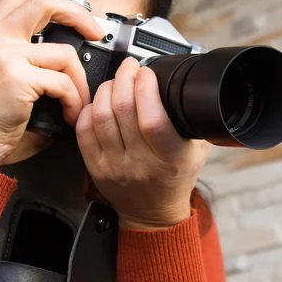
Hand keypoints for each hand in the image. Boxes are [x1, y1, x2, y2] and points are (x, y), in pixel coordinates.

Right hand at [0, 0, 103, 168]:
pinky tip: (69, 113)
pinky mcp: (16, 77)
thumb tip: (63, 39)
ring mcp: (3, 54)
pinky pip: (63, 82)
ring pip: (64, 53)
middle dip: (79, 15)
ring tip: (77, 100)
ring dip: (80, 81)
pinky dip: (74, 100)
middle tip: (95, 33)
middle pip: (44, 3)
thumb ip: (21, 47)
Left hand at [76, 57, 210, 229]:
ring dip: (106, 89)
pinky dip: (89, 109)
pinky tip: (99, 102)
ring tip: (115, 81)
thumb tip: (185, 84)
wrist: (154, 213)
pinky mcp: (95, 168)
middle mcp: (140, 163)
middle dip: (124, 78)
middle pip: (122, 110)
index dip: (146, 89)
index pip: (152, 119)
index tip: (147, 72)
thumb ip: (192, 120)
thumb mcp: (197, 149)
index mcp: (169, 158)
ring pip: (100, 116)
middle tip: (129, 67)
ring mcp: (114, 166)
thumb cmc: (176, 178)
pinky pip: (83, 131)